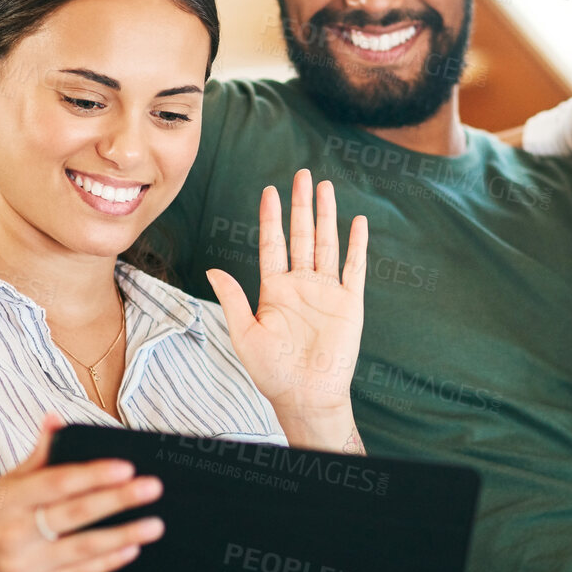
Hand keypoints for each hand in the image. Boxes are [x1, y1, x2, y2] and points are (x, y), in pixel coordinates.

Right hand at [0, 415, 163, 571]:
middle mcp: (13, 533)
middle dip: (118, 500)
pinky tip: (131, 550)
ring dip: (123, 535)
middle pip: (75, 514)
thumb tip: (56, 419)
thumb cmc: (0, 518)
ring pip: (82, 548)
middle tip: (152, 488)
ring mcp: (23, 566)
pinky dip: (107, 562)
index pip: (57, 483)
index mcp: (8, 501)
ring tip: (154, 524)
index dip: (93, 475)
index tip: (127, 467)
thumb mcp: (10, 485)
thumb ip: (39, 455)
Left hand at [206, 169, 367, 446]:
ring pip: (326, 244)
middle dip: (301, 205)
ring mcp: (326, 292)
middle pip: (301, 235)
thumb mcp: (245, 335)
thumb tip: (214, 270)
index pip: (272, 244)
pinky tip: (357, 222)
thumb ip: (233, 300)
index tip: (270, 191)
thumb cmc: (272, 372)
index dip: (271, 218)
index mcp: (275, 289)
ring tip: (326, 187)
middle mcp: (301, 284)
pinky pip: (354, 268)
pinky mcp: (349, 303)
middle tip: (302, 175)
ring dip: (326, 216)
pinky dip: (356, 245)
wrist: (307, 396)